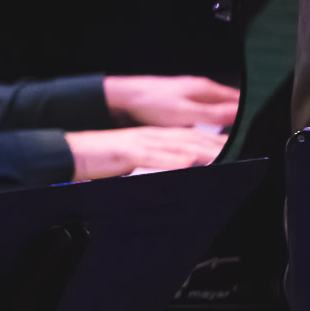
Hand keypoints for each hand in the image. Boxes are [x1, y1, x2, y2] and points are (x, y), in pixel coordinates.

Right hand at [65, 126, 226, 179]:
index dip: (212, 143)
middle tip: (241, 152)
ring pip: (176, 145)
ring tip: (225, 157)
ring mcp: (138, 143)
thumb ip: (151, 165)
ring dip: (202, 151)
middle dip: (215, 146)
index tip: (233, 149)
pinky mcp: (126, 152)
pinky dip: (172, 160)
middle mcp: (148, 137)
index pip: (187, 139)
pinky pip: (153, 156)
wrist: (67, 152)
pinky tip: (188, 164)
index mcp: (150, 138)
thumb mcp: (129, 162)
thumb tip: (173, 173)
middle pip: (189, 140)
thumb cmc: (96, 159)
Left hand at [103, 75, 239, 128]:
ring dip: (222, 120)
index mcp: (206, 89)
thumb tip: (241, 114)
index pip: (238, 100)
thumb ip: (215, 115)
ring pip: (214, 108)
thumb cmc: (152, 104)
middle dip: (238, 118)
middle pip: (228, 104)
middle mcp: (199, 89)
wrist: (123, 99)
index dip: (250, 113)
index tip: (259, 127)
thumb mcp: (187, 113)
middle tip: (247, 135)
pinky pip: (200, 112)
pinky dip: (206, 121)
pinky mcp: (178, 102)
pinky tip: (205, 131)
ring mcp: (188, 94)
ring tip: (231, 136)